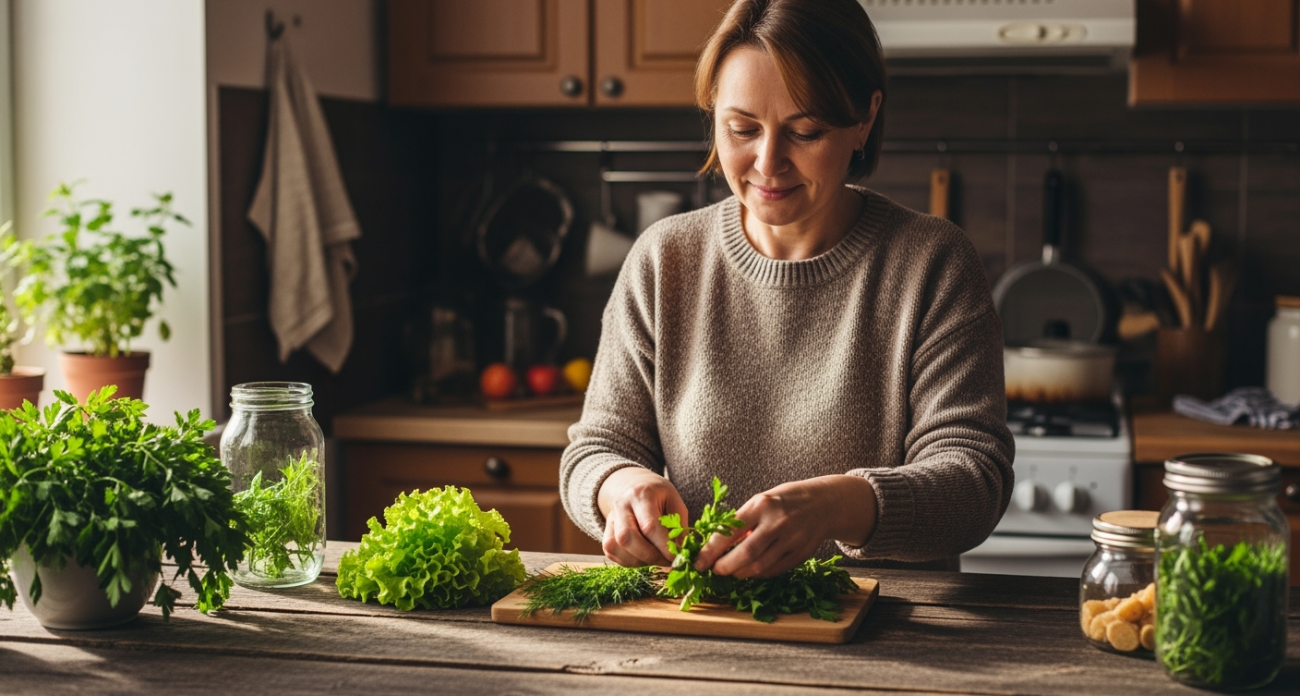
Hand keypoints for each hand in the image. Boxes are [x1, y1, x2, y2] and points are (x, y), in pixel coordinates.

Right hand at [597, 466, 688, 566]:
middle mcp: (621, 506)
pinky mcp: (605, 534)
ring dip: (639, 560)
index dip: (664, 545)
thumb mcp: (674, 500)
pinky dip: (630, 561)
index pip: (649, 525)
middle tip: (667, 561)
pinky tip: (643, 556)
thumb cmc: (657, 495)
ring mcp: (610, 520)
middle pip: (627, 537)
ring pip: (616, 548)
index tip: (677, 557)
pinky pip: (613, 554)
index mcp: (641, 494)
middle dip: (650, 556)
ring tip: (656, 557)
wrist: (632, 485)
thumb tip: (679, 550)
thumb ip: (679, 524)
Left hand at [694, 475, 876, 578]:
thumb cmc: (785, 500)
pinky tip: (750, 571)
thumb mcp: (762, 501)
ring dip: (740, 573)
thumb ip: (742, 521)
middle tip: (715, 570)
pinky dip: (758, 574)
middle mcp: (777, 523)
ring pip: (760, 567)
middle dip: (725, 567)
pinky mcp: (801, 554)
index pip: (730, 532)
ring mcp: (791, 540)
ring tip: (731, 571)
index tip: (699, 562)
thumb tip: (716, 545)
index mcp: (762, 505)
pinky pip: (774, 570)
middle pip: (745, 554)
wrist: (824, 503)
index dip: (711, 551)